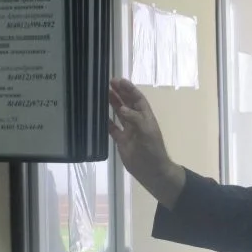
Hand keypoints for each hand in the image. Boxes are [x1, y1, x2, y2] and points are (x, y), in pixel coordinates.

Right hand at [108, 78, 184, 207]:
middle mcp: (137, 121)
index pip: (137, 99)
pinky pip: (113, 128)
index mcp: (145, 117)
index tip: (119, 80)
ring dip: (113, 103)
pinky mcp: (121, 141)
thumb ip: (134, 118)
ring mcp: (129, 131)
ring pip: (119, 114)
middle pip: (128, 103)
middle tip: (108, 82)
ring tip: (103, 93)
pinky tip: (98, 115)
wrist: (151, 170)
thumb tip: (122, 108)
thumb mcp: (146, 131)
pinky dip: (106, 122)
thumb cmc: (152, 150)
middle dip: (120, 93)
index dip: (129, 89)